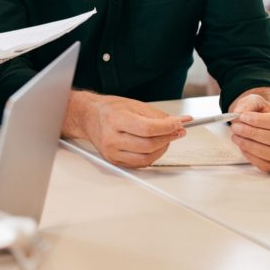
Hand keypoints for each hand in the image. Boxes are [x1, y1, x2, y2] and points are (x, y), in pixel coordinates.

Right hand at [69, 92, 186, 167]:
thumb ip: (158, 115)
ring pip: (147, 158)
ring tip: (166, 139)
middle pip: (149, 144)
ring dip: (162, 149)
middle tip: (176, 131)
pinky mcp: (114, 161)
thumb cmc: (110, 110)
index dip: (168, 128)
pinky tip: (155, 147)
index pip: (148, 129)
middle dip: (168, 138)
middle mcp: (111, 137)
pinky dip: (152, 156)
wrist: (89, 117)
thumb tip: (180, 122)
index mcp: (115, 119)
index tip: (179, 124)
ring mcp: (111, 152)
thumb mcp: (134, 105)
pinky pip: (140, 164)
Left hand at [228, 93, 269, 172]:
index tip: (243, 117)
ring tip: (236, 137)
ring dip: (250, 146)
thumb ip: (249, 104)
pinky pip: (267, 165)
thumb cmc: (262, 113)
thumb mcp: (256, 102)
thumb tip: (239, 114)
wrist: (262, 124)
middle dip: (253, 133)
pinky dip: (251, 157)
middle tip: (236, 127)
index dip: (260, 121)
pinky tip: (242, 147)